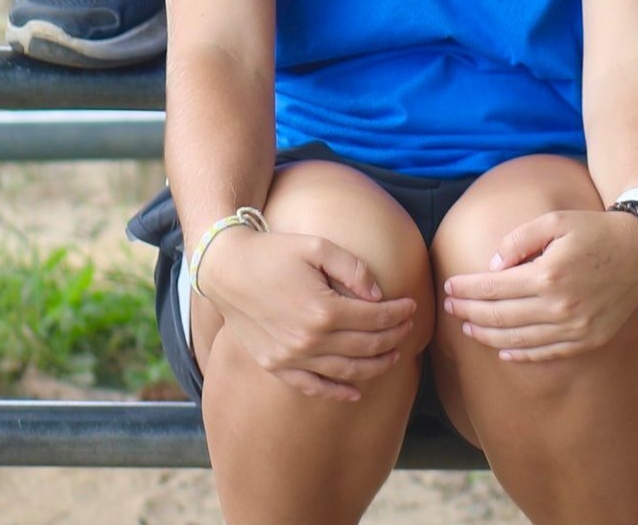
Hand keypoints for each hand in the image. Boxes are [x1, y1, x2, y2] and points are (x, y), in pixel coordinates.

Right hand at [193, 223, 415, 402]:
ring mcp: (292, 358)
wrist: (226, 269)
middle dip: (393, 337)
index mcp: (322, 309)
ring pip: (346, 373)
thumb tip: (377, 295)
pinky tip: (356, 391)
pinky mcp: (277, 366)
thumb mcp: (316, 245)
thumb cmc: (273, 251)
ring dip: (375, 366)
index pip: (373, 317)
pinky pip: (314, 387)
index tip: (411, 306)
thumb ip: (351, 268)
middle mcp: (309, 340)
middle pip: (365, 346)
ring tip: (393, 355)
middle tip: (408, 328)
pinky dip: (338, 393)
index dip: (397, 313)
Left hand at [440, 206, 637, 361]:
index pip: (494, 288)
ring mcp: (575, 329)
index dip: (468, 290)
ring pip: (520, 340)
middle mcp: (559, 307)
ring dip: (488, 337)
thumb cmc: (593, 229)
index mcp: (548, 275)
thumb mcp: (553, 221)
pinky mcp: (587, 340)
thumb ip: (518, 242)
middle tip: (449, 308)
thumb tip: (492, 267)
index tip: (449, 287)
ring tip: (467, 329)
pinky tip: (503, 351)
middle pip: (501, 317)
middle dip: (470, 313)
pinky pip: (546, 354)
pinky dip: (521, 355)